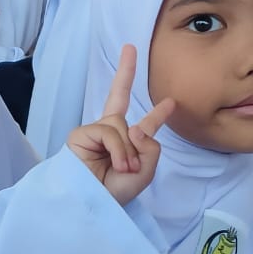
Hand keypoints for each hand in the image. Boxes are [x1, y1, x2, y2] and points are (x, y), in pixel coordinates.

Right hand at [66, 44, 174, 206]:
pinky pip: (109, 131)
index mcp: (128, 145)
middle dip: (125, 71)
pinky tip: (117, 164)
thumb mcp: (144, 173)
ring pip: (122, 126)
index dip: (158, 114)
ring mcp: (95, 132)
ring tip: (124, 169)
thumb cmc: (116, 193)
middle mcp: (111, 134)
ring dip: (127, 150)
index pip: (144, 125)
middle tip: (129, 47)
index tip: (171, 102)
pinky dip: (118, 148)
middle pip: (118, 97)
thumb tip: (135, 126)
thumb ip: (149, 147)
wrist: (91, 205)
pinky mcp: (81, 134)